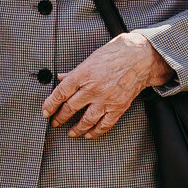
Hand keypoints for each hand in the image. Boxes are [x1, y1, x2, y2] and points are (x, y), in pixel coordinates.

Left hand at [43, 32, 173, 139]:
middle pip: (70, 108)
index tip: (45, 112)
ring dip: (76, 128)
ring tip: (70, 132)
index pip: (61, 93)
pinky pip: (104, 124)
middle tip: (54, 123)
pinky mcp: (118, 107)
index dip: (50, 104)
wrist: (142, 58)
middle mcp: (93, 88)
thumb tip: (61, 78)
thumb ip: (75, 72)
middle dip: (60, 118)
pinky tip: (89, 134)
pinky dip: (95, 132)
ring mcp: (106, 99)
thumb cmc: (117, 53)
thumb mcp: (91, 58)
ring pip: (86, 120)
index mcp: (83, 74)